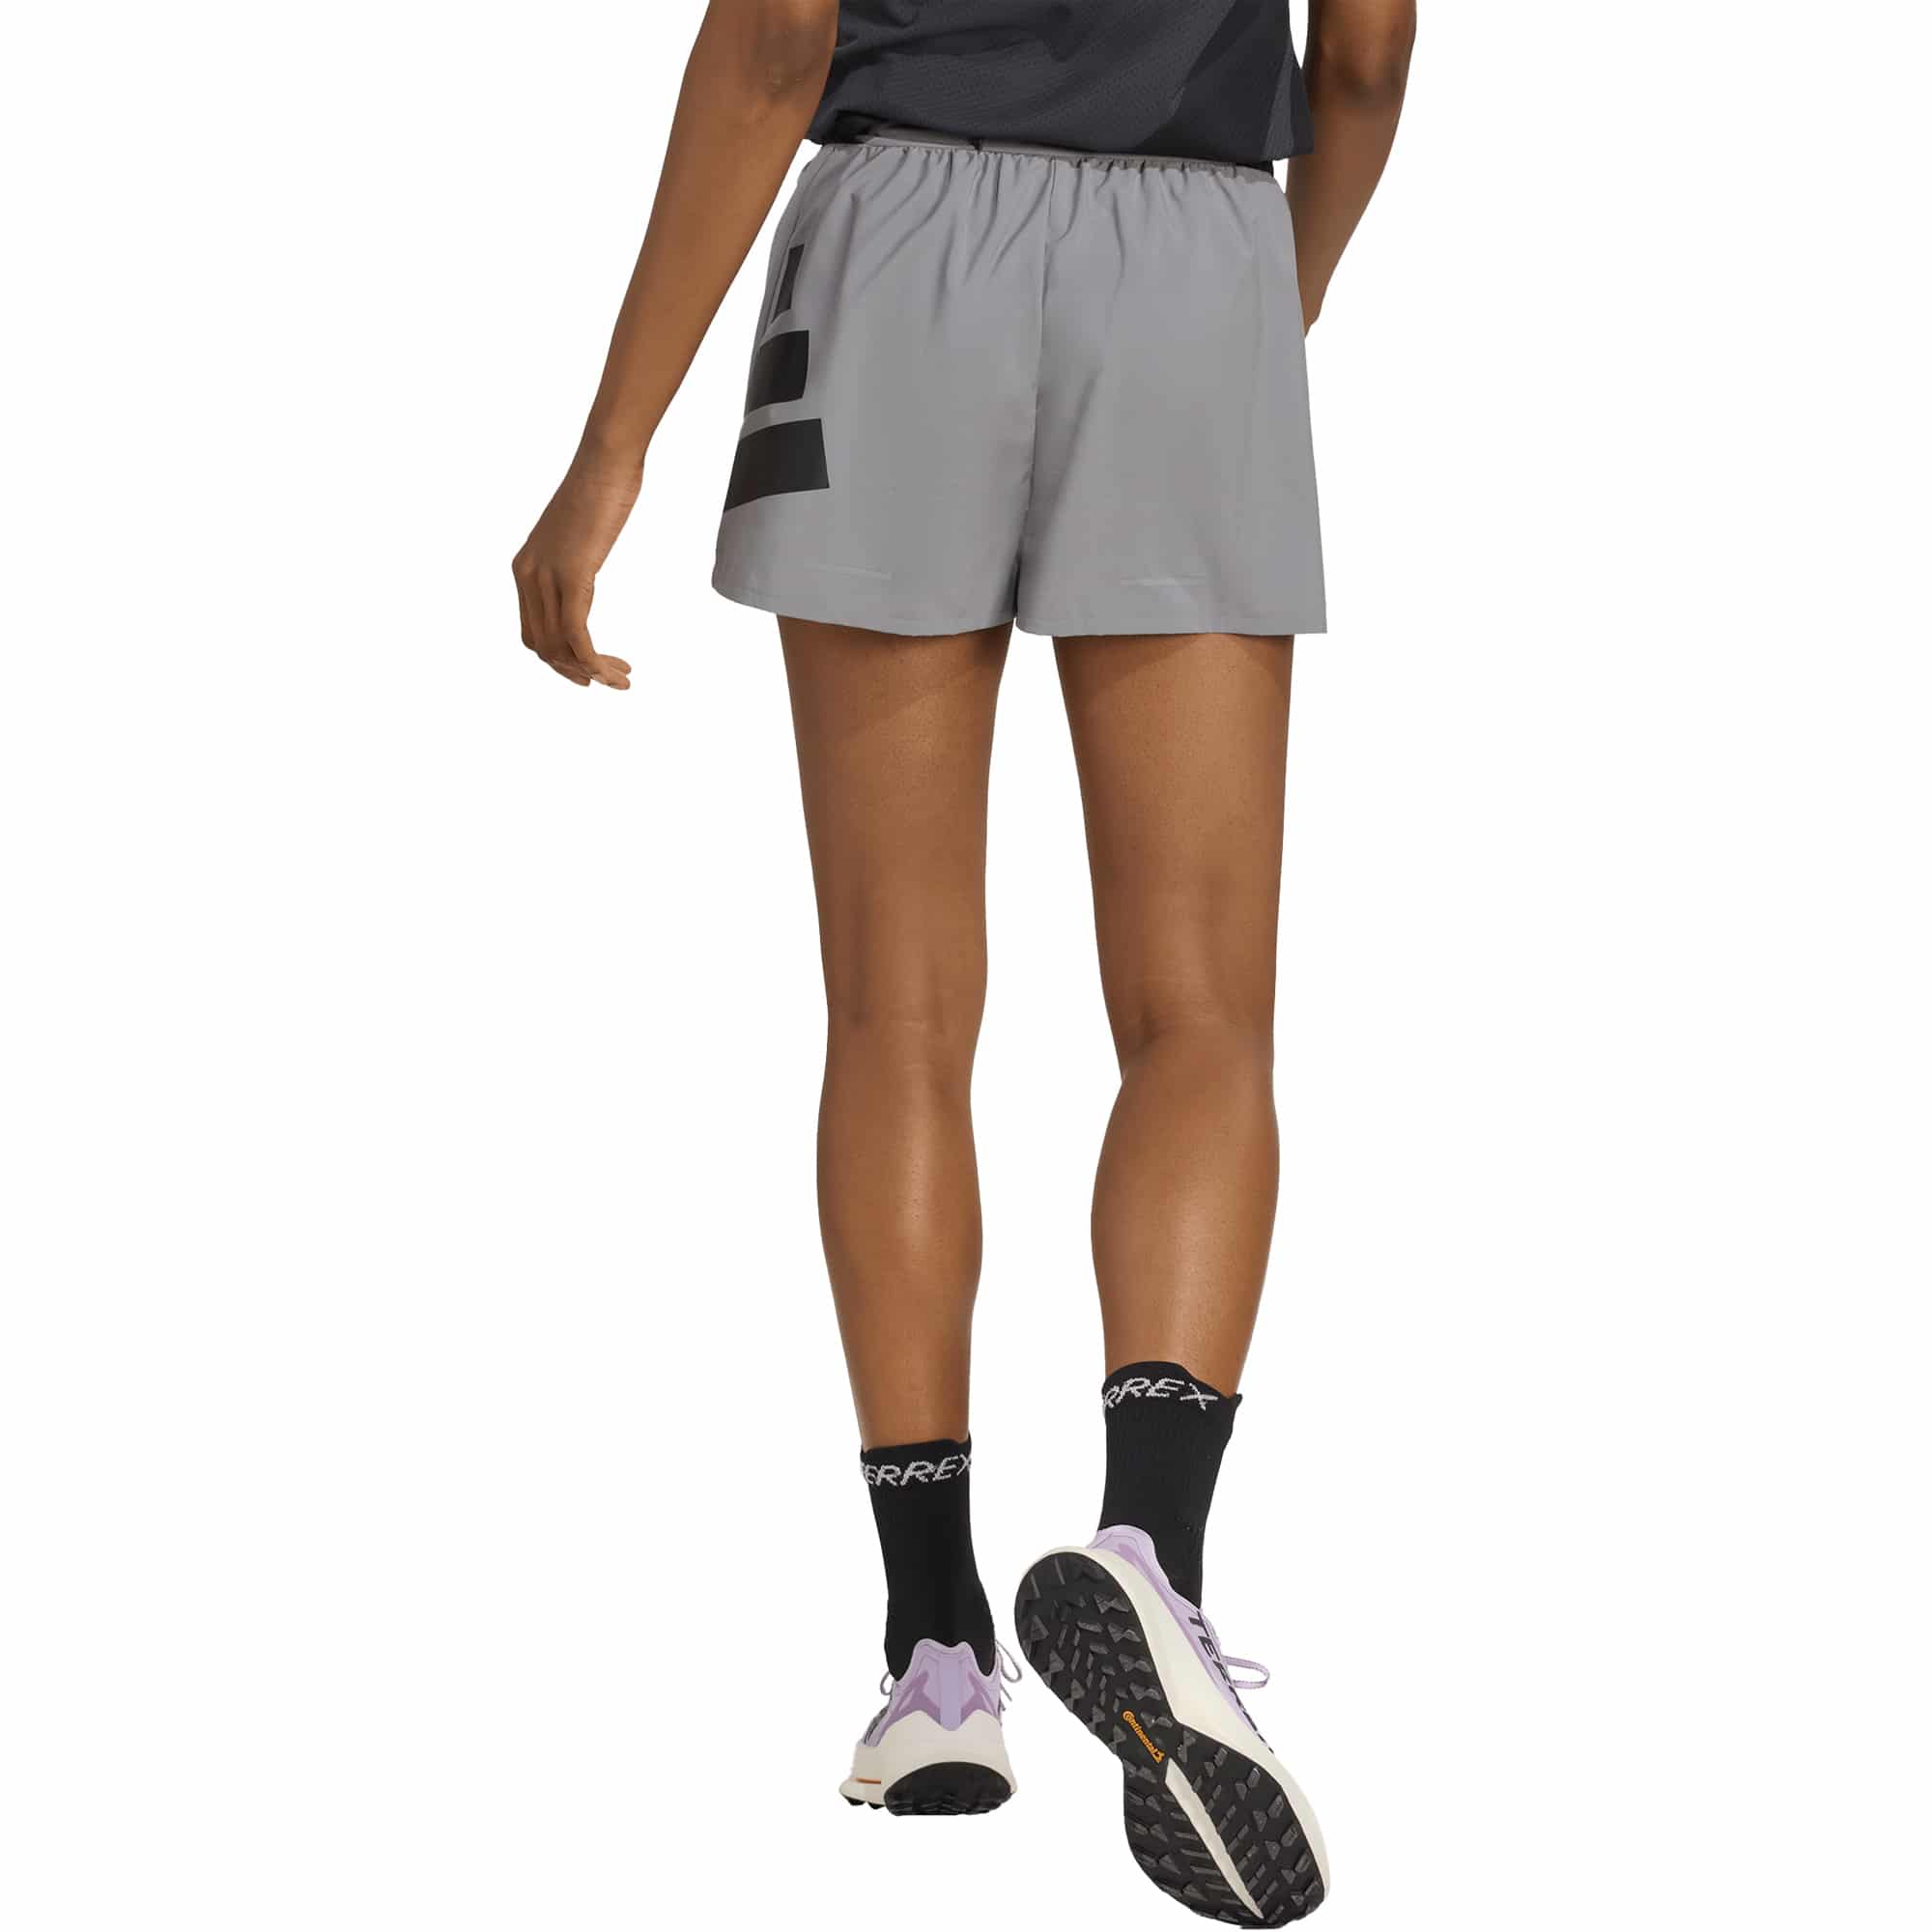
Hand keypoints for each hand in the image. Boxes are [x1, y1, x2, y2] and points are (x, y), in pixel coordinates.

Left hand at [512, 454, 639, 688]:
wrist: (607, 460)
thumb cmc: (601, 487)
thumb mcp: (577, 535)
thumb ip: (571, 562)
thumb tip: (581, 576)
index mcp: (525, 568)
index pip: (533, 632)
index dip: (560, 661)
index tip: (591, 671)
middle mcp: (528, 575)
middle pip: (542, 646)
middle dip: (576, 672)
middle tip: (611, 680)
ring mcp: (547, 575)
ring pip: (558, 647)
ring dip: (591, 671)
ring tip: (621, 678)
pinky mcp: (572, 574)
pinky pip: (576, 633)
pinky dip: (593, 660)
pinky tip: (614, 669)